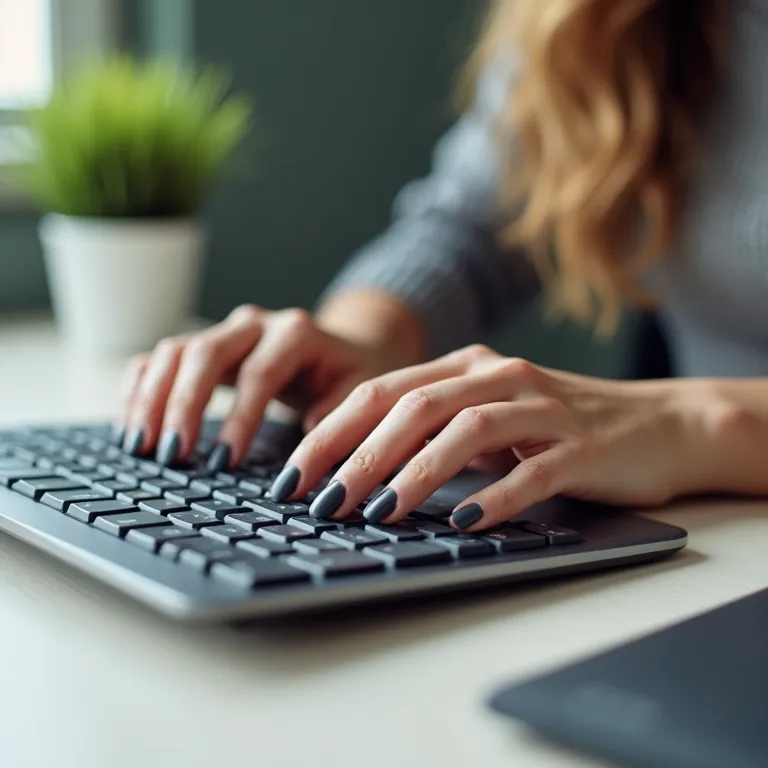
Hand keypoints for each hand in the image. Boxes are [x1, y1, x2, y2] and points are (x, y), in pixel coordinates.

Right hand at [119, 304, 404, 469]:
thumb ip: (340, 410)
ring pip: (174, 351)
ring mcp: (223, 332)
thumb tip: (310, 436)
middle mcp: (254, 325)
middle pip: (205, 354)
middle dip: (183, 406)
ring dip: (152, 399)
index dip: (238, 418)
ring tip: (140, 446)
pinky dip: (140, 389)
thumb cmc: (348, 375)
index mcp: (296, 333)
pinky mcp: (202, 346)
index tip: (222, 462)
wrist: (338, 349)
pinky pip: (159, 358)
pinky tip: (131, 425)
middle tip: (171, 456)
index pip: (259, 373)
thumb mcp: (360, 390)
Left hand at [278, 344, 708, 531]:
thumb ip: (432, 430)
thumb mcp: (488, 417)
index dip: (329, 433)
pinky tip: (465, 522)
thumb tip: (355, 471)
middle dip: (356, 455)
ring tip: (375, 513)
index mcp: (466, 367)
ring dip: (415, 473)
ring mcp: (544, 407)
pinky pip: (533, 470)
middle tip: (317, 500)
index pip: (379, 392)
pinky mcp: (583, 445)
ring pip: (465, 430)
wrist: (660, 423)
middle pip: (413, 406)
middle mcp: (499, 376)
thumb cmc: (559, 427)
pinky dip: (495, 495)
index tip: (289, 476)